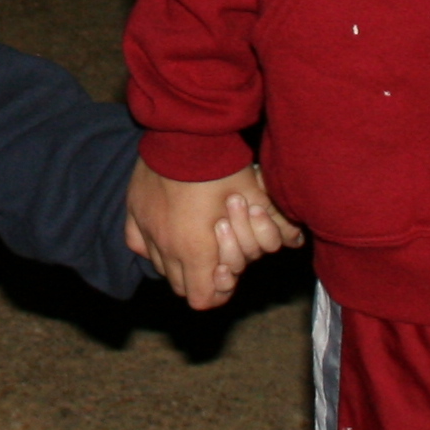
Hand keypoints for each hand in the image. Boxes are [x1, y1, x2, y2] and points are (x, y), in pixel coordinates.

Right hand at [124, 159, 304, 309]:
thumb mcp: (255, 196)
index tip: (227, 277)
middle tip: (214, 259)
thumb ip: (274, 226)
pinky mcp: (133, 211)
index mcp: (195, 249)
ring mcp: (146, 229)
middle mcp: (166, 246)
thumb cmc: (222, 165)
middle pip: (180, 287)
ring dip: (177, 262)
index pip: (202, 299)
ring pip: (159, 266)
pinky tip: (168, 229)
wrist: (186, 130)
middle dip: (199, 279)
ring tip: (194, 242)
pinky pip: (138, 243)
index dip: (217, 294)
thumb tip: (296, 241)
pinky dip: (153, 244)